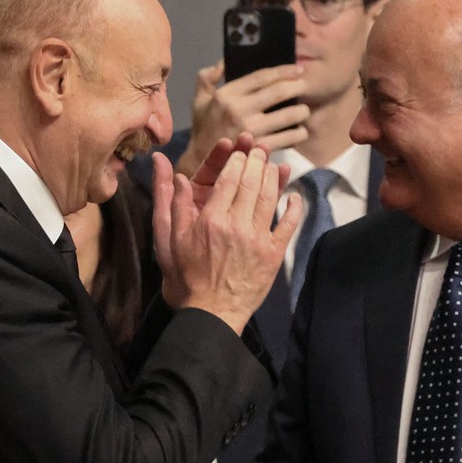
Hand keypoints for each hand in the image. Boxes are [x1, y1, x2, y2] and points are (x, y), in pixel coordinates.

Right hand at [152, 146, 301, 331]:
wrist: (209, 313)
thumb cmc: (184, 276)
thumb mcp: (168, 239)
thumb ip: (170, 202)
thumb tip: (170, 170)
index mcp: (210, 219)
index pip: (228, 178)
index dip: (236, 160)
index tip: (239, 150)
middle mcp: (236, 225)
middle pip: (251, 182)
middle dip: (257, 161)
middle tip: (259, 148)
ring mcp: (258, 239)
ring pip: (270, 197)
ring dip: (273, 176)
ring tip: (273, 164)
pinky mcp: (273, 254)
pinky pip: (288, 224)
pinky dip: (293, 207)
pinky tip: (293, 195)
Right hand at [173, 61, 309, 176]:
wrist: (204, 161)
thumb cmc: (204, 128)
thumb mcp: (199, 100)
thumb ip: (207, 77)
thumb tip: (225, 61)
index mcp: (226, 95)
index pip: (262, 76)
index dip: (284, 71)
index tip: (298, 70)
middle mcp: (239, 110)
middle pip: (279, 92)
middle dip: (298, 87)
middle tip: (305, 87)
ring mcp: (251, 130)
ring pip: (290, 115)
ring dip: (302, 111)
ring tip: (303, 111)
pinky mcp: (260, 147)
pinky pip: (290, 137)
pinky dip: (299, 133)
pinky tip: (299, 131)